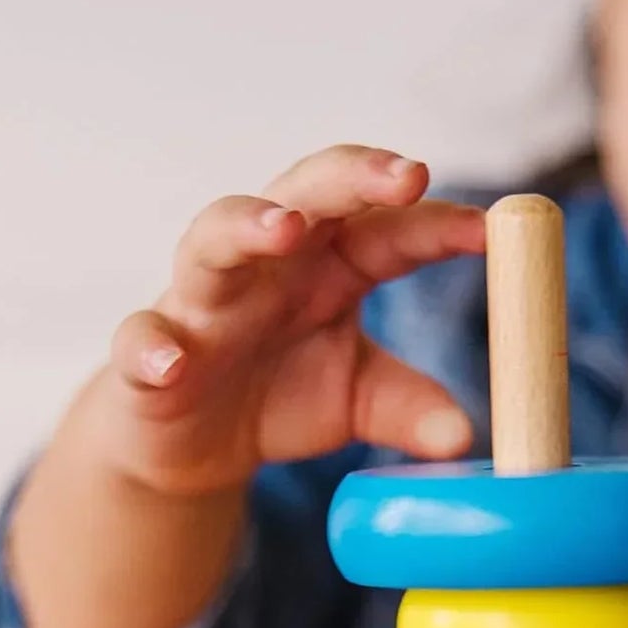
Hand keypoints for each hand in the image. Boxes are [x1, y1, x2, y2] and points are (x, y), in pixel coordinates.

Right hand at [88, 144, 484, 495]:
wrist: (194, 450)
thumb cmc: (280, 398)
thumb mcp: (357, 402)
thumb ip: (409, 408)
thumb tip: (465, 437)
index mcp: (328, 268)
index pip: (386, 227)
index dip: (436, 225)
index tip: (486, 232)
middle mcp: (266, 268)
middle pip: (304, 194)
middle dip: (353, 178)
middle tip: (407, 176)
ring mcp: (202, 303)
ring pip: (214, 239)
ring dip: (247, 226)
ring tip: (285, 230)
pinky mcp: (148, 353)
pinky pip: (141, 337)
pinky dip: (154, 346)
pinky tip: (173, 362)